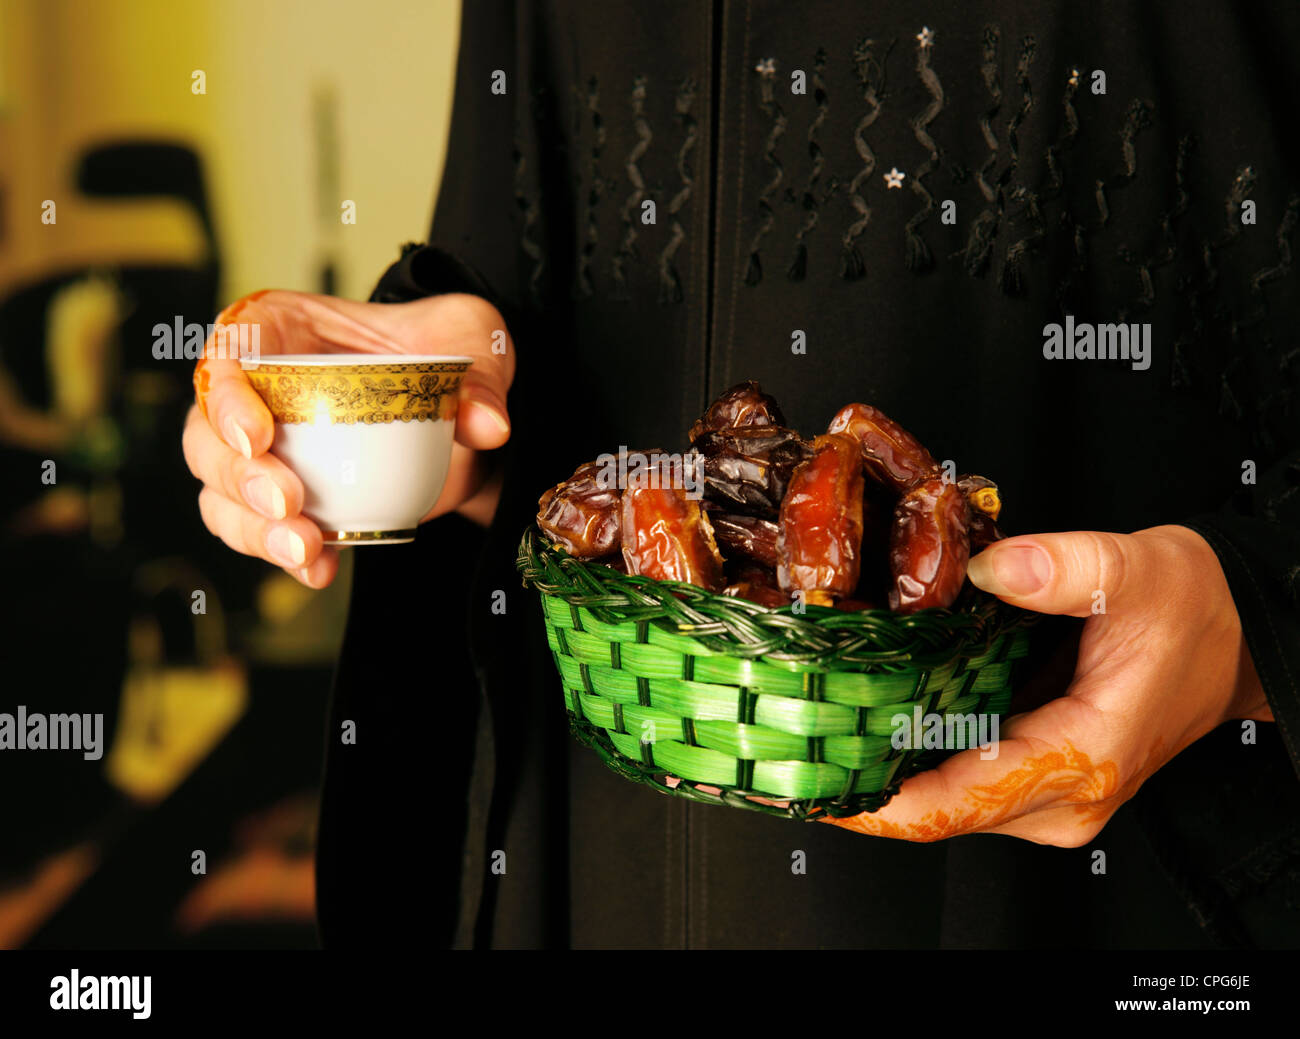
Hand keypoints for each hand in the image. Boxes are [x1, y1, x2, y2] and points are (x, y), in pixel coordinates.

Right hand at [183, 290, 513, 586]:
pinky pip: (258, 531)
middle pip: (206, 432)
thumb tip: (489, 425)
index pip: (230, 349)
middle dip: (237, 475)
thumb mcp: (470, 336)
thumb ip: (480, 373)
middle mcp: (257, 388)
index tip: (257, 435)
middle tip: (287, 503)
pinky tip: (321, 569)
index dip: (226, 395)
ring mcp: (265, 449)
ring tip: (305, 548)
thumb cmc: (444, 351)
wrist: (459, 413)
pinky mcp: (285, 499)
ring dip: (252, 527)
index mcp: (283, 326)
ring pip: (219, 491)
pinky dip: (281, 555)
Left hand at [822, 525, 1270, 844]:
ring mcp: (1046, 791)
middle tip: (791, 731)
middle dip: (860, 776)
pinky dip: (911, 751)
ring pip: (942, 797)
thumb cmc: (1196, 613)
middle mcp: (1060, 794)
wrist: (1235, 632)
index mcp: (1081, 759)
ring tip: (815, 717)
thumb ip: (1061, 568)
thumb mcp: (1135, 570)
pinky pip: (957, 776)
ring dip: (880, 764)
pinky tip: (870, 712)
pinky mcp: (1034, 773)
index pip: (958, 802)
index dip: (877, 800)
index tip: (813, 780)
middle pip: (936, 808)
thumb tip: (990, 565)